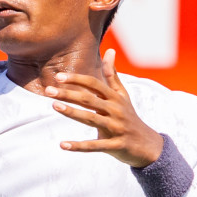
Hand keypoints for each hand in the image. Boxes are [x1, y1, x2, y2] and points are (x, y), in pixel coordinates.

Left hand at [45, 49, 164, 167]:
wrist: (148, 145)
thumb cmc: (129, 117)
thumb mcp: (122, 95)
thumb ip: (112, 75)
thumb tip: (109, 50)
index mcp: (115, 98)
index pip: (94, 84)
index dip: (77, 79)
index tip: (58, 77)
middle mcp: (116, 110)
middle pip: (89, 99)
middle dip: (69, 94)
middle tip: (48, 90)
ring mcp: (116, 128)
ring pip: (91, 119)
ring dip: (72, 112)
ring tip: (55, 106)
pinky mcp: (115, 145)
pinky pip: (94, 145)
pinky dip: (78, 146)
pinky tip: (62, 145)